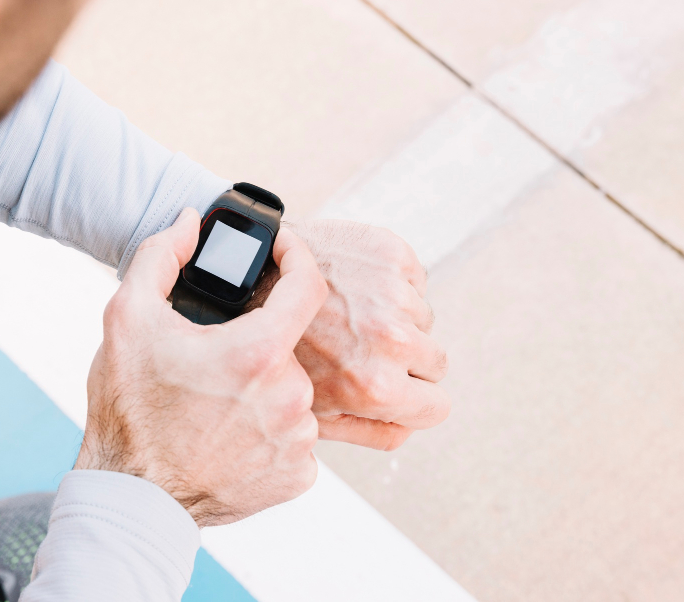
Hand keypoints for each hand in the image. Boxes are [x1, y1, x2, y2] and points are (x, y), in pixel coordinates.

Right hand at [75, 208, 328, 526]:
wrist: (132, 498)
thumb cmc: (128, 411)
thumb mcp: (128, 319)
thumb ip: (160, 256)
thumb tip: (189, 222)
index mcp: (257, 353)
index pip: (307, 286)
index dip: (298, 257)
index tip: (284, 250)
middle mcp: (290, 397)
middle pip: (288, 345)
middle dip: (256, 341)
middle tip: (213, 356)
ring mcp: (297, 440)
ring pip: (292, 391)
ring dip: (262, 386)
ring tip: (216, 400)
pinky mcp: (298, 475)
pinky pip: (294, 434)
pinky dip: (268, 428)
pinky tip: (230, 433)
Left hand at [251, 220, 449, 450]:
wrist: (245, 276)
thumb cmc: (273, 347)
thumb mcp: (311, 410)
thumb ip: (367, 429)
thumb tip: (406, 428)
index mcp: (374, 385)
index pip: (437, 406)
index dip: (416, 400)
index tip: (398, 388)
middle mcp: (390, 339)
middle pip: (436, 362)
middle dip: (408, 360)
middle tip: (363, 347)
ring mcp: (392, 292)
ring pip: (423, 320)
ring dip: (396, 318)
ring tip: (347, 314)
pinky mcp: (390, 253)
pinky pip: (415, 281)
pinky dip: (391, 284)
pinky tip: (351, 286)